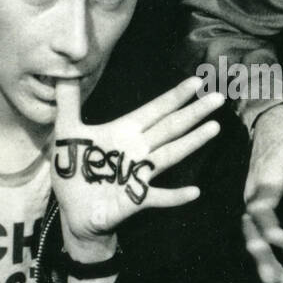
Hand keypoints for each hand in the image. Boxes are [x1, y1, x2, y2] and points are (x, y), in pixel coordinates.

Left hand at [52, 76, 223, 253]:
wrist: (74, 212)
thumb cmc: (75, 172)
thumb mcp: (66, 133)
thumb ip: (68, 102)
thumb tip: (63, 71)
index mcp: (124, 132)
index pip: (154, 110)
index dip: (174, 96)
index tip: (196, 81)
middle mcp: (137, 150)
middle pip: (170, 127)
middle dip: (193, 113)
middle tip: (218, 97)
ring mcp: (139, 174)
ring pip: (169, 155)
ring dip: (191, 142)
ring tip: (213, 128)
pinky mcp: (135, 198)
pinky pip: (158, 197)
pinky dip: (175, 196)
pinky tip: (194, 192)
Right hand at [241, 106, 282, 282]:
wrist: (272, 124)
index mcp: (266, 181)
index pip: (262, 212)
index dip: (273, 232)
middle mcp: (253, 193)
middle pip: (252, 230)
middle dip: (263, 256)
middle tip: (277, 279)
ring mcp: (251, 199)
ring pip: (250, 233)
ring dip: (261, 258)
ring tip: (275, 280)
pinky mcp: (255, 203)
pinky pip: (253, 229)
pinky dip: (261, 248)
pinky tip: (270, 265)